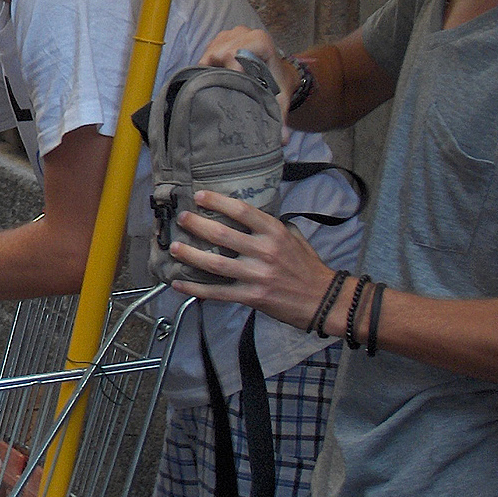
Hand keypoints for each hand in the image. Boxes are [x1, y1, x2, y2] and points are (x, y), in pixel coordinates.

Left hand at [167, 190, 337, 330]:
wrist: (324, 300)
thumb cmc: (308, 267)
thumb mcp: (294, 237)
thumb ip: (270, 226)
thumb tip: (247, 215)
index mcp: (275, 233)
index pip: (242, 211)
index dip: (217, 201)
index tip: (199, 196)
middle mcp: (264, 251)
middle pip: (221, 234)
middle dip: (196, 224)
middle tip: (182, 218)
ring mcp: (257, 275)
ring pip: (214, 264)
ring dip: (190, 254)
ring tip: (173, 247)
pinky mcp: (252, 297)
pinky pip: (217, 292)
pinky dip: (195, 288)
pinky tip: (178, 283)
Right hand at [199, 26, 294, 123]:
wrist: (280, 72)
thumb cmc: (278, 83)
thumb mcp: (279, 99)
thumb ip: (279, 117)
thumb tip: (280, 140)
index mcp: (259, 41)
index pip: (233, 56)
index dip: (229, 75)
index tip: (232, 90)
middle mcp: (243, 33)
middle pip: (218, 56)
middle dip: (217, 77)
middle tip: (221, 94)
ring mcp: (229, 33)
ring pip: (208, 56)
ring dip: (211, 73)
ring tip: (219, 87)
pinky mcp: (219, 38)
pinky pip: (206, 55)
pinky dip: (208, 68)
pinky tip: (217, 80)